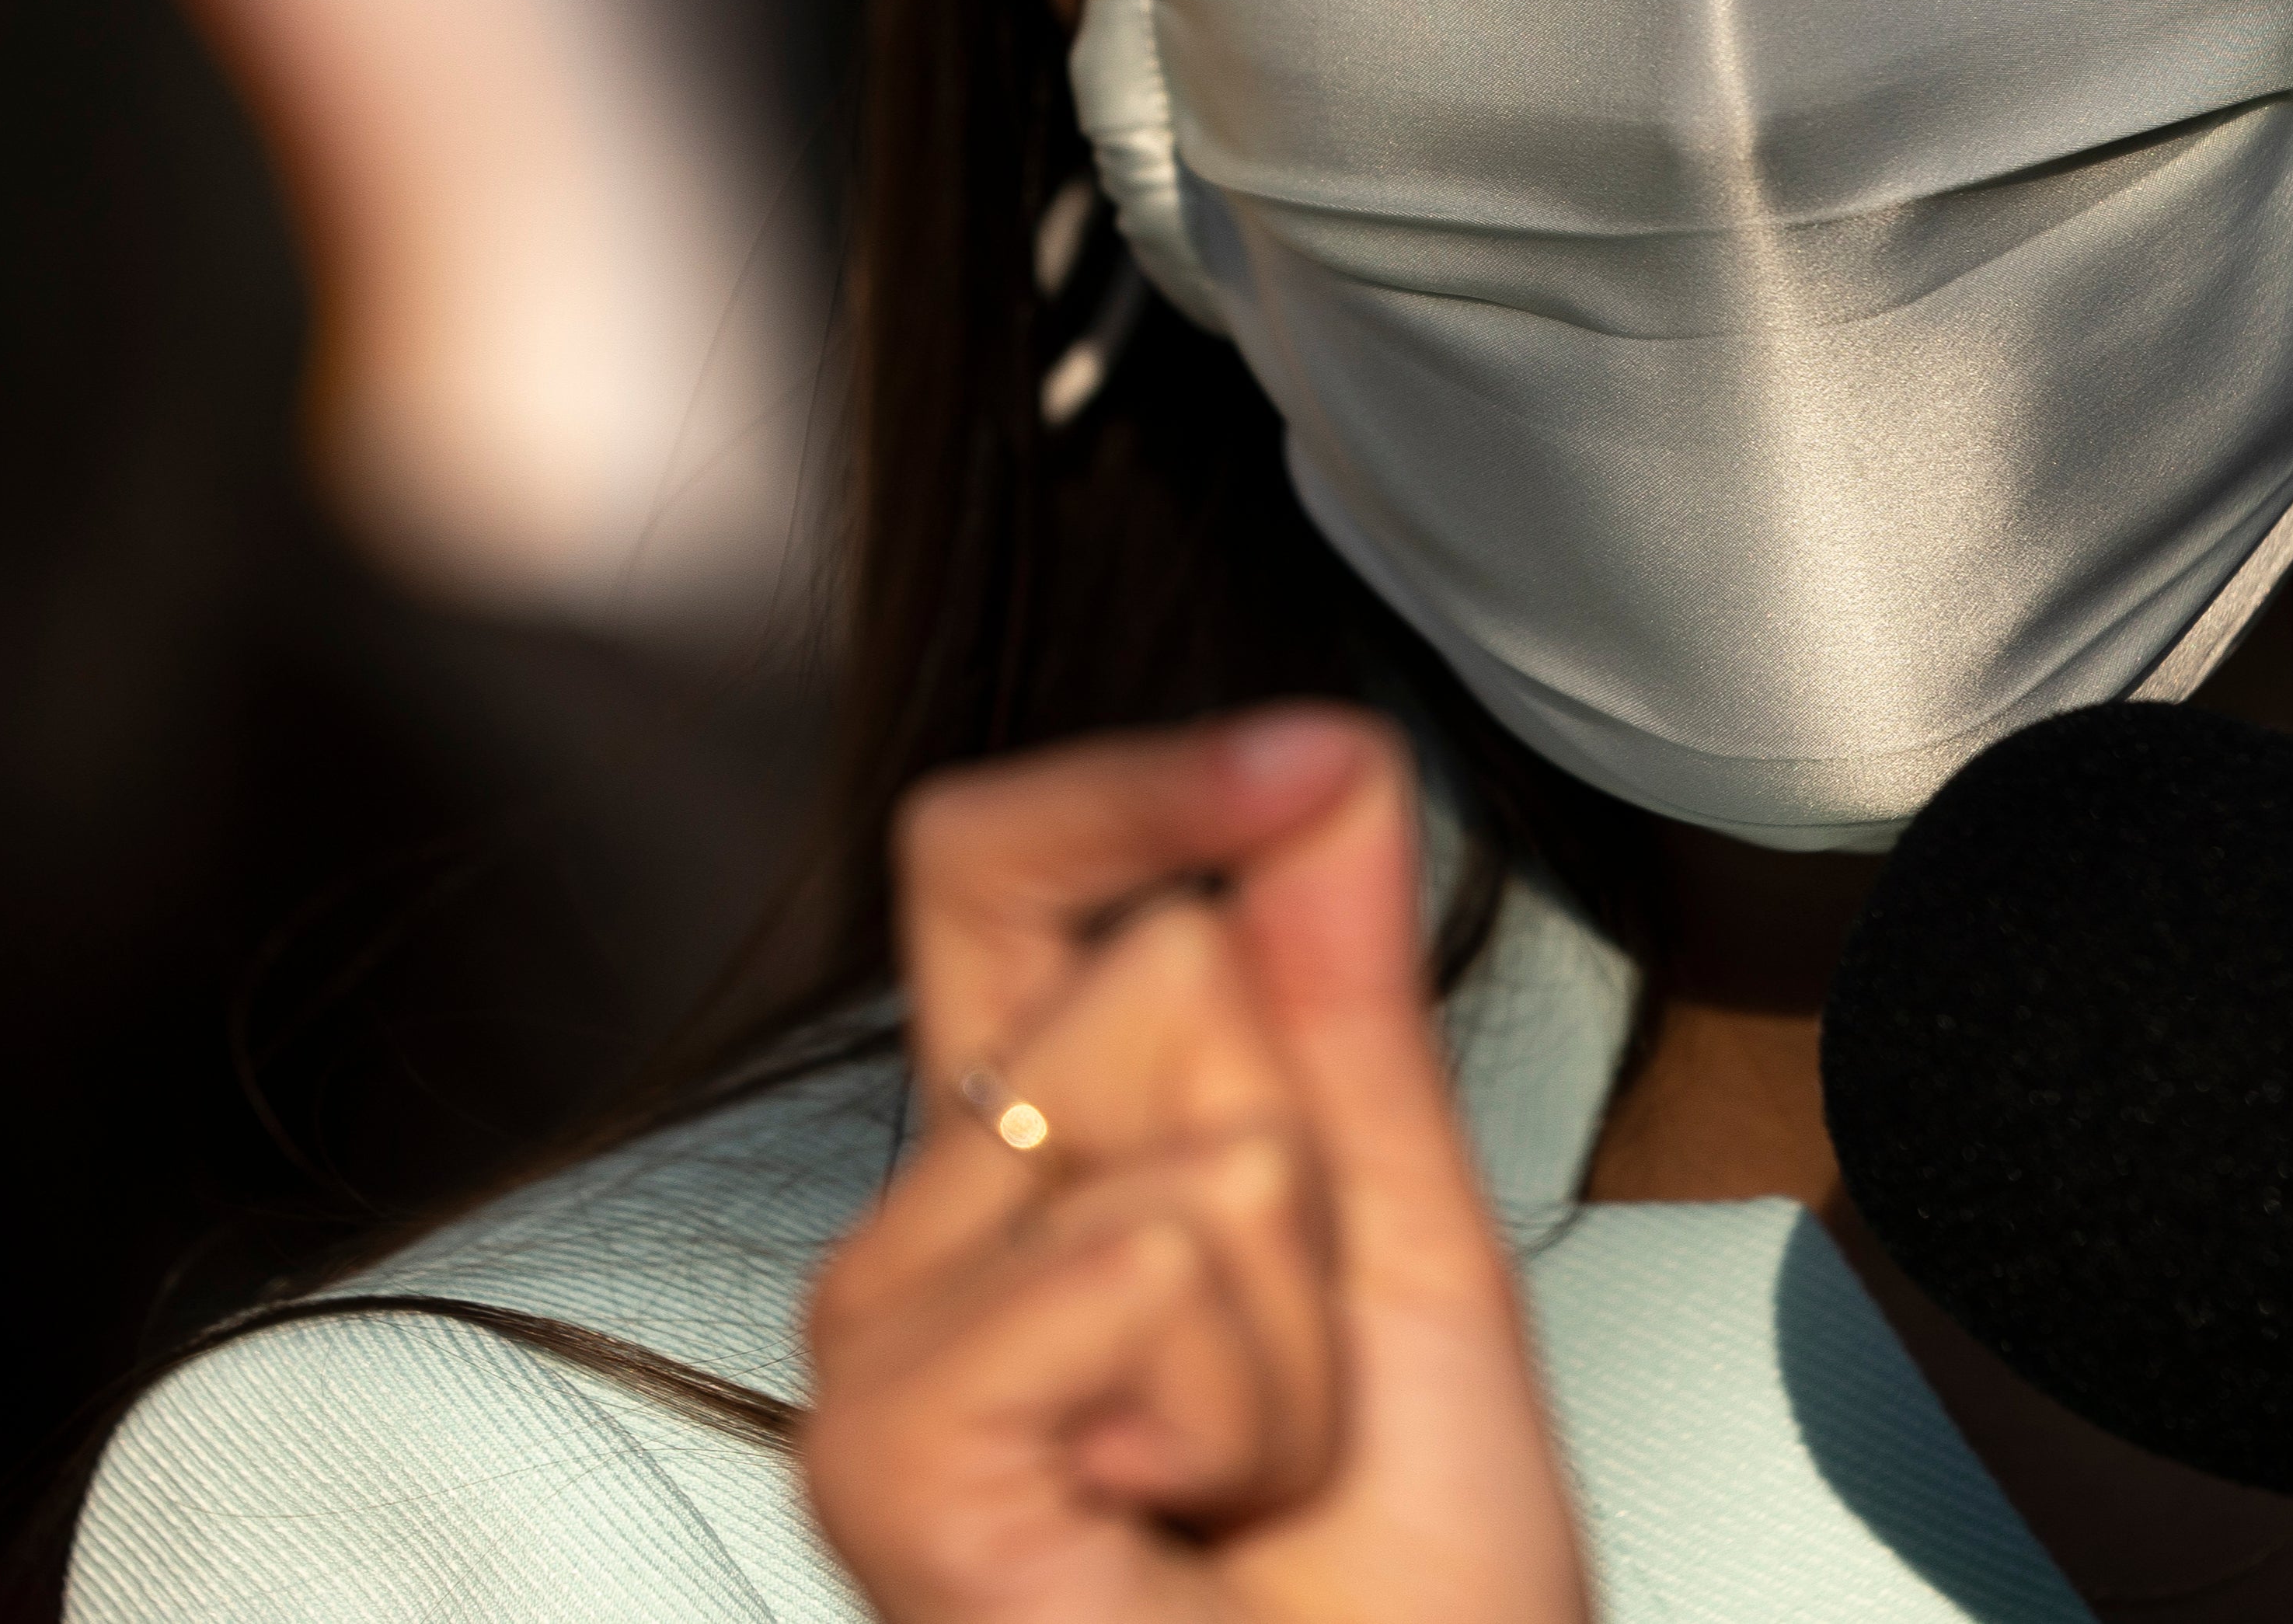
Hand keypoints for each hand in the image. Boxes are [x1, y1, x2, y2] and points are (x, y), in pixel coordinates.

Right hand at [803, 708, 1587, 1623]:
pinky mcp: (890, 1462)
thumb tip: (1335, 752)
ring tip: (1245, 1462)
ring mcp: (886, 1356)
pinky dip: (1235, 1393)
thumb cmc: (1406, 1576)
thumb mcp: (1404, 1234)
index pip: (998, 873)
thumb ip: (1350, 991)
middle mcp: (926, 1240)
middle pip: (1140, 977)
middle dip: (1304, 1158)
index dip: (1142, 784)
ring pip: (1160, 1127)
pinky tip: (1183, 1517)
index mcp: (1031, 1163)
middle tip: (1293, 1367)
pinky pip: (1133, 1264)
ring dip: (1287, 1304)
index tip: (1311, 752)